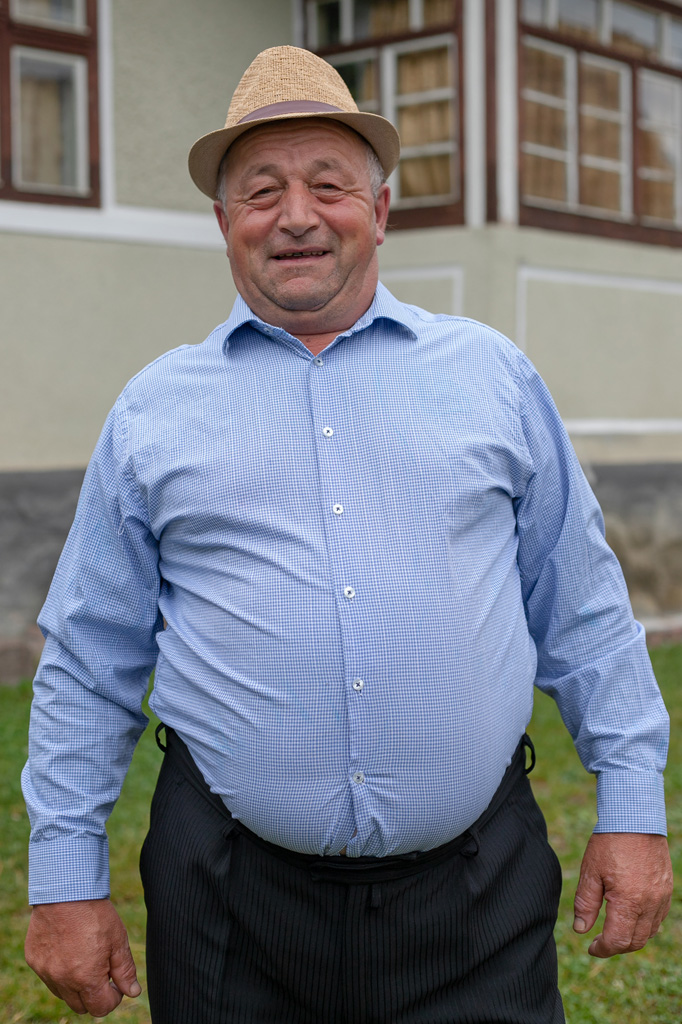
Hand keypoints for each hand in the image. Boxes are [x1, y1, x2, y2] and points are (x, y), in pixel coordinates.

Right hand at [25, 898, 140, 1015]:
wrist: (65, 890)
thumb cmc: (95, 914)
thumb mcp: (118, 940)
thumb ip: (125, 970)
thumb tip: (133, 992)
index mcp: (86, 978)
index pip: (101, 1008)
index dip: (113, 997)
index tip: (116, 981)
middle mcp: (63, 981)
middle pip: (81, 1006)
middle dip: (95, 994)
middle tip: (102, 970)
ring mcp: (45, 972)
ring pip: (63, 994)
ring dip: (76, 985)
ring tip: (85, 957)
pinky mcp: (34, 960)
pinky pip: (49, 977)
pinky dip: (59, 971)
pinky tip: (68, 949)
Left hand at [573, 833, 672, 957]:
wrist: (635, 818)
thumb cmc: (609, 842)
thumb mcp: (590, 871)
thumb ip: (585, 903)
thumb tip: (580, 930)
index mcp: (629, 902)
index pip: (617, 941)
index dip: (602, 949)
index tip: (591, 948)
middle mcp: (649, 904)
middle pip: (635, 942)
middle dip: (616, 947)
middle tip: (599, 941)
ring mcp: (661, 897)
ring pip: (649, 933)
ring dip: (631, 938)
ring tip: (613, 930)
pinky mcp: (666, 889)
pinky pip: (658, 918)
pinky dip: (645, 925)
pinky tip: (630, 916)